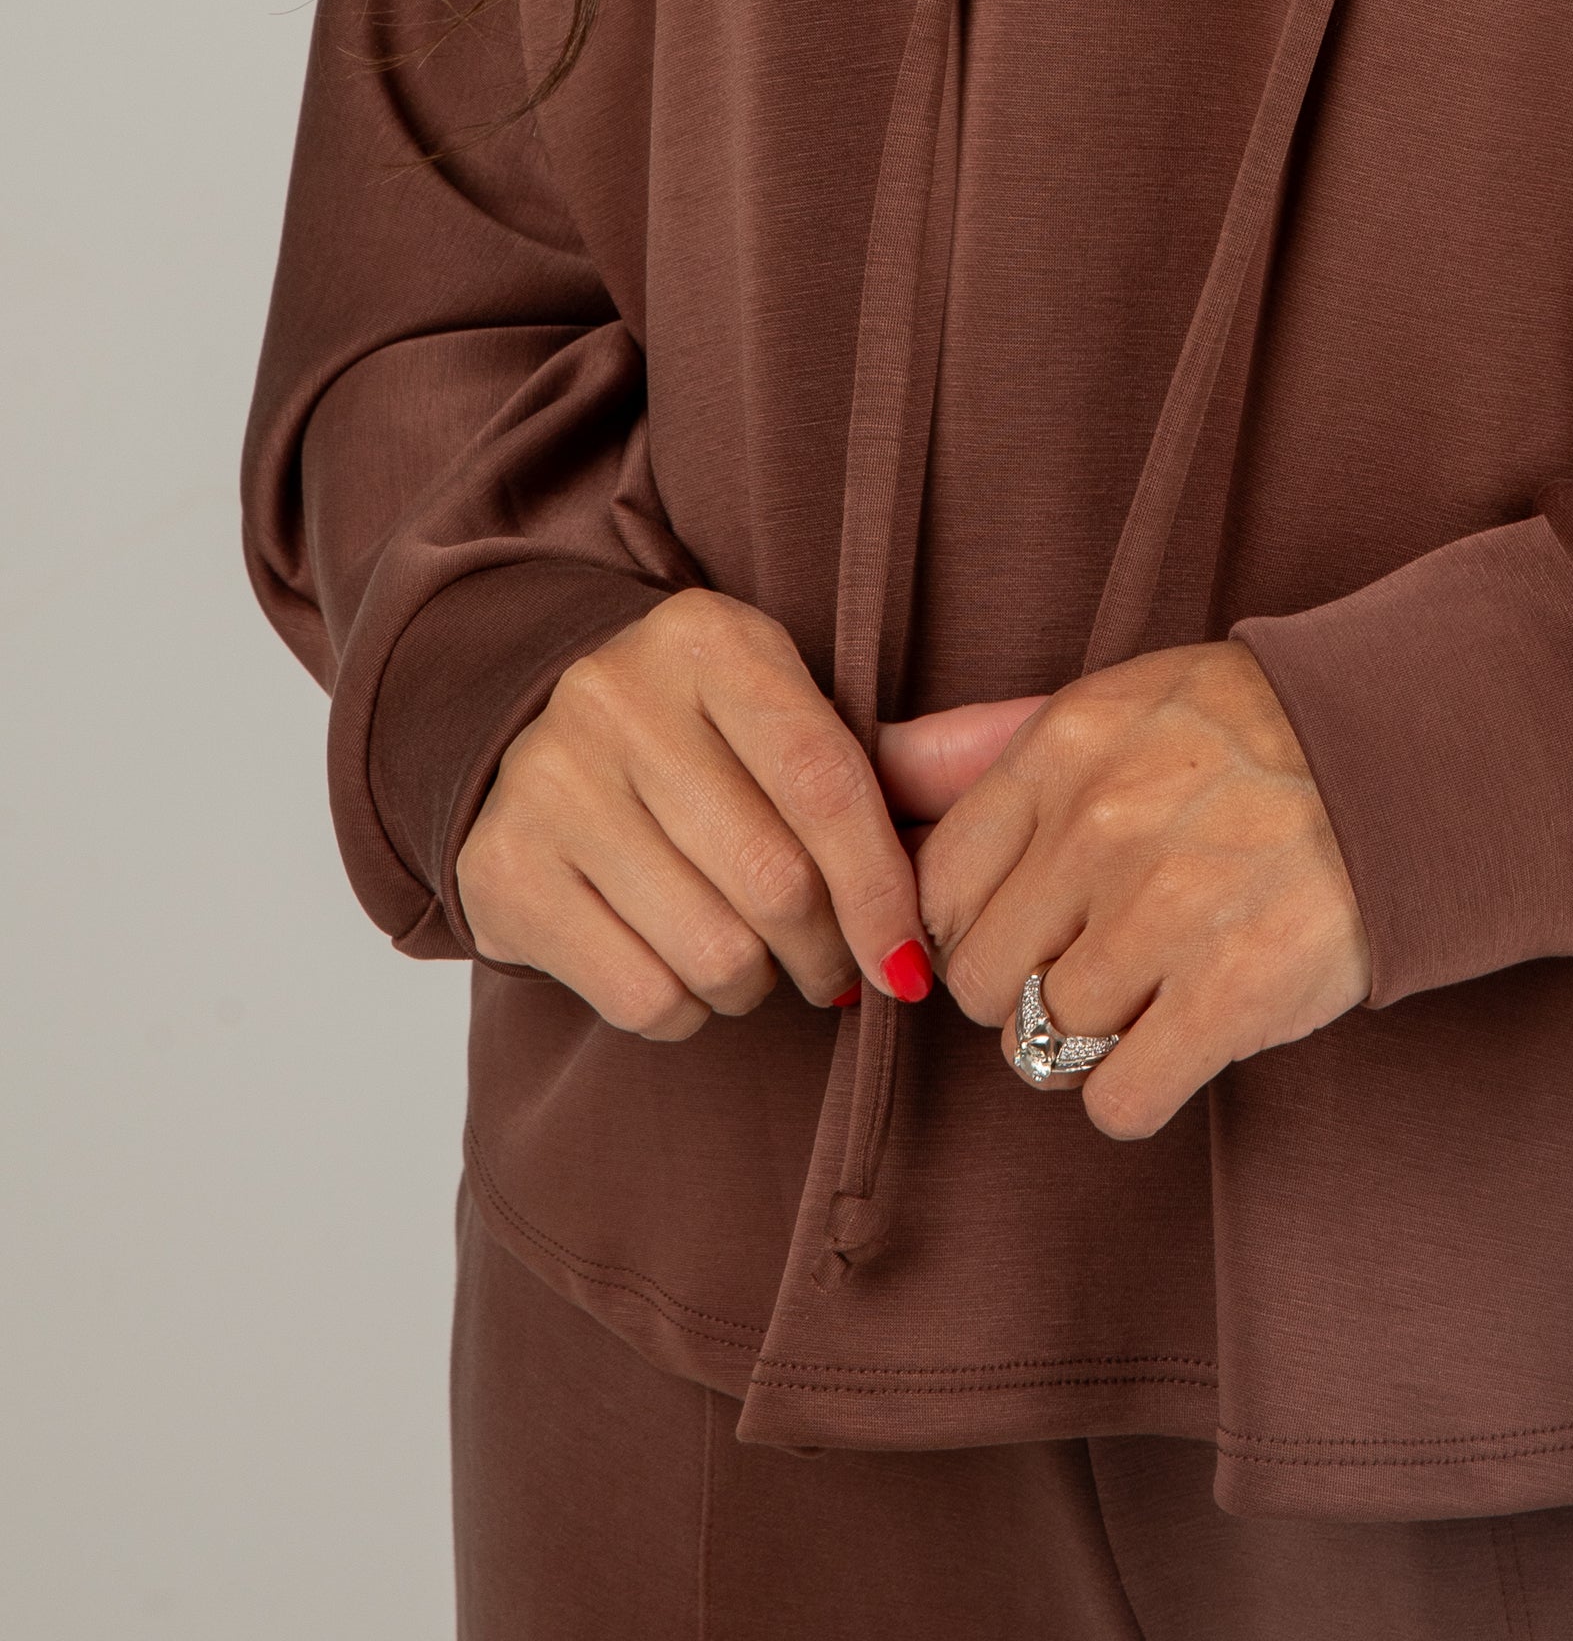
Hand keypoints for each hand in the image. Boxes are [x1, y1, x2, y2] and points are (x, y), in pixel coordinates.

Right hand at [460, 588, 926, 1040]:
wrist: (524, 729)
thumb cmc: (696, 734)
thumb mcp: (780, 709)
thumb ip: (881, 763)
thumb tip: (993, 812)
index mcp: (707, 641)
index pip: (826, 781)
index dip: (881, 886)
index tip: (910, 959)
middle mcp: (616, 698)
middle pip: (775, 879)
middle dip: (827, 949)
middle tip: (834, 965)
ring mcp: (548, 783)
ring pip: (713, 949)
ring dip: (757, 984)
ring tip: (754, 957)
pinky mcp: (501, 871)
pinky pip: (640, 993)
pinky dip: (686, 1009)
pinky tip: (683, 967)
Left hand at [880, 642, 1370, 1138]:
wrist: (1410, 757)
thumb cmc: (1247, 736)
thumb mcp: (1114, 705)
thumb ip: (982, 748)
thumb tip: (867, 768)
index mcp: (1064, 747)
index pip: (936, 888)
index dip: (976, 924)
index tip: (1029, 923)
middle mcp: (1103, 824)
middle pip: (977, 979)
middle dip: (1024, 987)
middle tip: (1100, 957)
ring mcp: (1168, 910)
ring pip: (1040, 1043)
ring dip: (1087, 1038)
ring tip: (1153, 987)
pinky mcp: (1234, 992)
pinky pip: (1117, 1100)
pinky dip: (1138, 1090)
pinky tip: (1182, 1036)